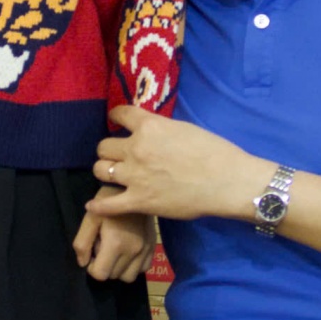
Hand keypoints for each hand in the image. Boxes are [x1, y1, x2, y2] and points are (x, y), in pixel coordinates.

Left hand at [73, 207, 154, 281]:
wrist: (132, 187)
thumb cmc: (107, 200)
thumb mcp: (90, 218)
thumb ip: (82, 243)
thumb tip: (83, 263)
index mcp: (116, 244)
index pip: (100, 274)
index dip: (92, 267)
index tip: (93, 252)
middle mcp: (133, 251)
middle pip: (114, 276)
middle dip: (105, 265)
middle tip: (103, 246)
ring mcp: (145, 250)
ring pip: (129, 277)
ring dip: (119, 268)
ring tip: (115, 250)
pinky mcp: (153, 247)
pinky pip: (143, 269)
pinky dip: (134, 265)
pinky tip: (128, 251)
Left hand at [89, 105, 269, 223]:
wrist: (226, 181)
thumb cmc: (214, 151)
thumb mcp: (183, 128)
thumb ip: (160, 129)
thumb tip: (149, 132)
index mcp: (149, 126)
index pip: (120, 114)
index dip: (115, 116)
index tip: (115, 120)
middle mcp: (136, 148)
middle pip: (103, 146)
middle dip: (109, 150)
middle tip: (118, 155)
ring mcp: (134, 176)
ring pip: (100, 170)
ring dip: (104, 171)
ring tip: (111, 174)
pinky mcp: (138, 201)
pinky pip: (107, 204)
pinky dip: (98, 205)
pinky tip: (93, 205)